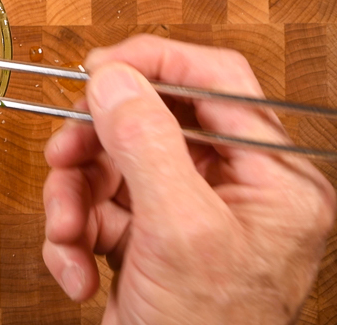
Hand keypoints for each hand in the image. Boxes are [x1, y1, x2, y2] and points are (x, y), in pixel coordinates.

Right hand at [42, 34, 335, 324]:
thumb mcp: (181, 233)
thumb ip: (147, 146)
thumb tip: (115, 79)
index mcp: (273, 178)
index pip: (217, 83)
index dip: (156, 64)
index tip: (101, 66)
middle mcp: (233, 189)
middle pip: (150, 124)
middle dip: (96, 146)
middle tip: (63, 155)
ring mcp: (185, 215)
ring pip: (112, 165)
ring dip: (74, 199)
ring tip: (66, 233)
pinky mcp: (146, 239)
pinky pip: (97, 209)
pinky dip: (73, 237)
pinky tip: (78, 272)